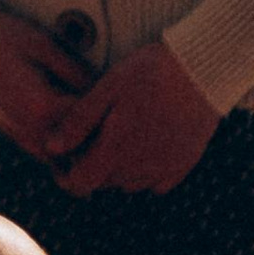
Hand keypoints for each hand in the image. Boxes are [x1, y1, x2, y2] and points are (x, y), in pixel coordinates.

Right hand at [0, 8, 103, 162]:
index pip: (95, 126)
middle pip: (83, 151)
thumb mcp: (47, 47)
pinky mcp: (14, 136)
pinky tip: (74, 119)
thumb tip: (105, 96)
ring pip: (66, 159)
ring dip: (82, 144)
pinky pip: (50, 152)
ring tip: (97, 119)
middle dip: (101, 138)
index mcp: (43, 110)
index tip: (125, 101)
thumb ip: (79, 75)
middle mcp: (31, 132)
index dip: (115, 114)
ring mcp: (21, 138)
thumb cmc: (6, 37)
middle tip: (118, 118)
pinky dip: (66, 144)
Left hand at [53, 39, 219, 196]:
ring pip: (129, 183)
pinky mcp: (184, 164)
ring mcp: (166, 168)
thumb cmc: (149, 74)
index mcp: (117, 151)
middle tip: (87, 140)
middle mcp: (142, 168)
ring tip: (115, 139)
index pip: (81, 183)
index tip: (60, 161)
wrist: (202, 71)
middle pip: (104, 182)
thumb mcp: (106, 90)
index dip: (65, 175)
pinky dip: (144, 170)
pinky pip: (156, 181)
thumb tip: (50, 147)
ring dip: (116, 169)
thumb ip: (77, 122)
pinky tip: (142, 145)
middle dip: (90, 167)